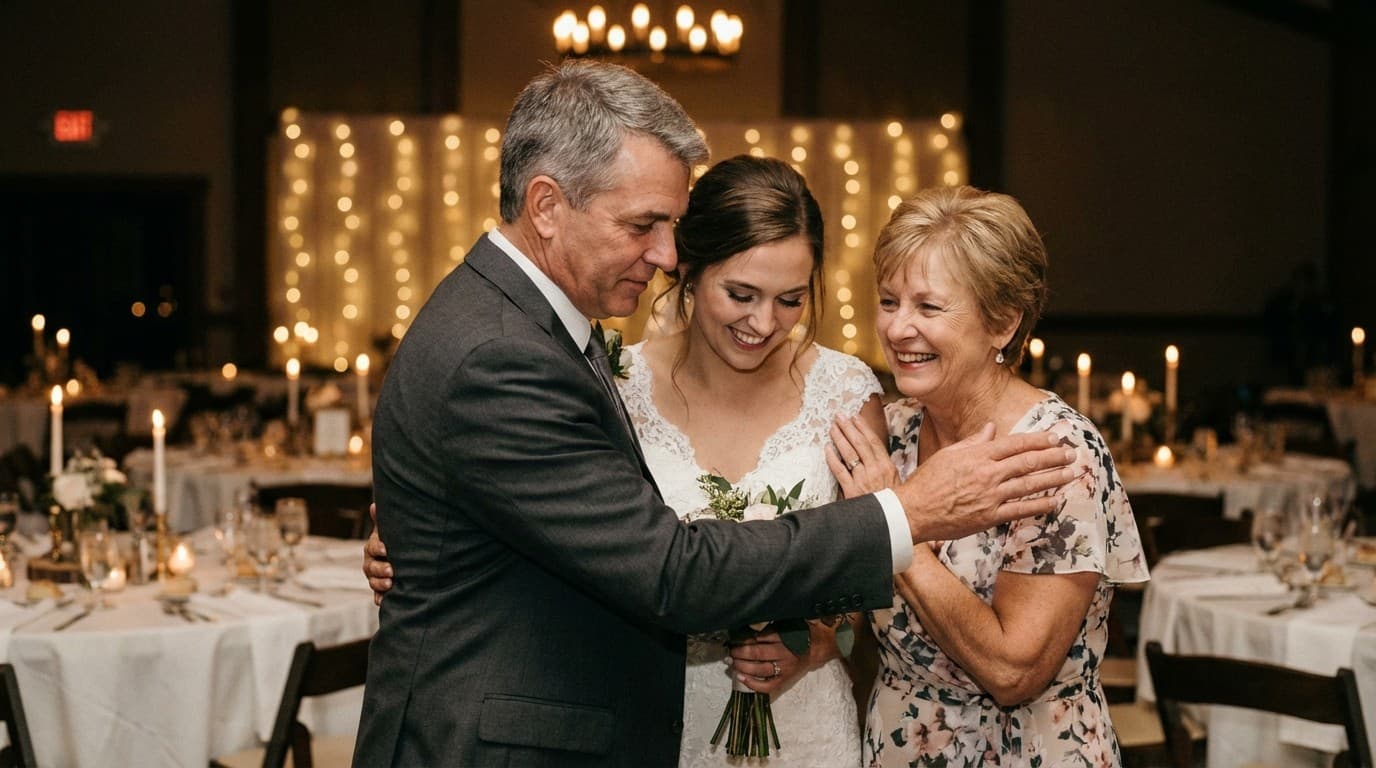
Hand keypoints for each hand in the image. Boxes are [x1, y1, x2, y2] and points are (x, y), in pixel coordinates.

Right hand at [362, 503, 391, 605]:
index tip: (385, 549)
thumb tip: (374, 505)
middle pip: (371, 567)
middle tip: (392, 570)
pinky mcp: (382, 590)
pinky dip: (380, 599)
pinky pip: (378, 596)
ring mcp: (376, 577)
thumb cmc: (398, 540)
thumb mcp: (392, 530)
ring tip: (391, 584)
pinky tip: (383, 601)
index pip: (372, 547)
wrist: (408, 557)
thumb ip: (384, 521)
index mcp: (374, 547)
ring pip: (373, 582)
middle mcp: (372, 563)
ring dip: (380, 584)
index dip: (378, 548)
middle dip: (380, 569)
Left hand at [728, 631, 806, 695]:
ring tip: (732, 663)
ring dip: (743, 667)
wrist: (816, 648)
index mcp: (783, 637)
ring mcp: (784, 668)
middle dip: (740, 653)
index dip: (744, 640)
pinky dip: (753, 684)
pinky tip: (741, 678)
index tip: (733, 640)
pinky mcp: (785, 679)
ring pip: (760, 669)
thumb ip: (768, 628)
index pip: (759, 638)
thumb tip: (745, 630)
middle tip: (730, 652)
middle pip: (757, 653)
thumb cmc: (797, 634)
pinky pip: (767, 685)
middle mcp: (784, 653)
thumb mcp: (784, 625)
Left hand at [826, 415, 898, 498]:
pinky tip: (827, 449)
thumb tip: (874, 452)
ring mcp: (864, 480)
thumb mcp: (894, 481)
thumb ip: (884, 466)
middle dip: (849, 428)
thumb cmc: (892, 502)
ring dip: (840, 438)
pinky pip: (840, 471)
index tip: (855, 417)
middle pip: (860, 443)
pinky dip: (832, 458)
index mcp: (887, 466)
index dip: (863, 428)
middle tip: (839, 416)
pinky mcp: (853, 491)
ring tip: (832, 428)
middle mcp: (876, 470)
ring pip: (849, 454)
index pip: (873, 442)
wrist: (893, 521)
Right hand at [895, 424, 1077, 541]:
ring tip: (1071, 473)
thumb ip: (973, 441)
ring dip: (1054, 478)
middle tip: (1071, 453)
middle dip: (1053, 456)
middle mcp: (987, 474)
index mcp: (977, 455)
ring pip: (1029, 484)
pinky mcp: (989, 517)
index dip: (1038, 440)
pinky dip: (1039, 505)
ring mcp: (990, 496)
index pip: (1015, 444)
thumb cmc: (927, 481)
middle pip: (1028, 462)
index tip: (1055, 437)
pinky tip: (1054, 501)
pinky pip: (1020, 510)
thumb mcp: (948, 454)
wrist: (913, 511)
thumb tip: (991, 428)